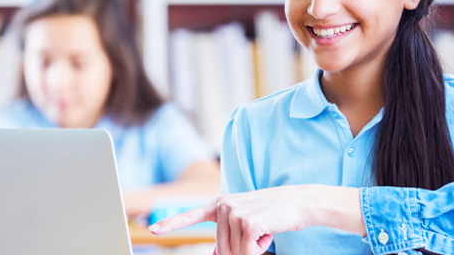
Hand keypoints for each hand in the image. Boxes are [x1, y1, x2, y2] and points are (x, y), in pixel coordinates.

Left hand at [146, 185, 363, 254]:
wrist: (300, 203)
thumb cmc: (274, 214)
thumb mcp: (246, 223)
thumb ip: (228, 236)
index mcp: (220, 204)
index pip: (191, 215)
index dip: (171, 224)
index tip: (153, 229)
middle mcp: (223, 206)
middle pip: (221, 249)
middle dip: (241, 250)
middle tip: (259, 234)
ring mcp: (233, 213)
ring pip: (235, 253)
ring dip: (253, 249)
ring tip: (265, 229)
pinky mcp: (247, 222)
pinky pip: (248, 252)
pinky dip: (261, 249)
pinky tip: (269, 231)